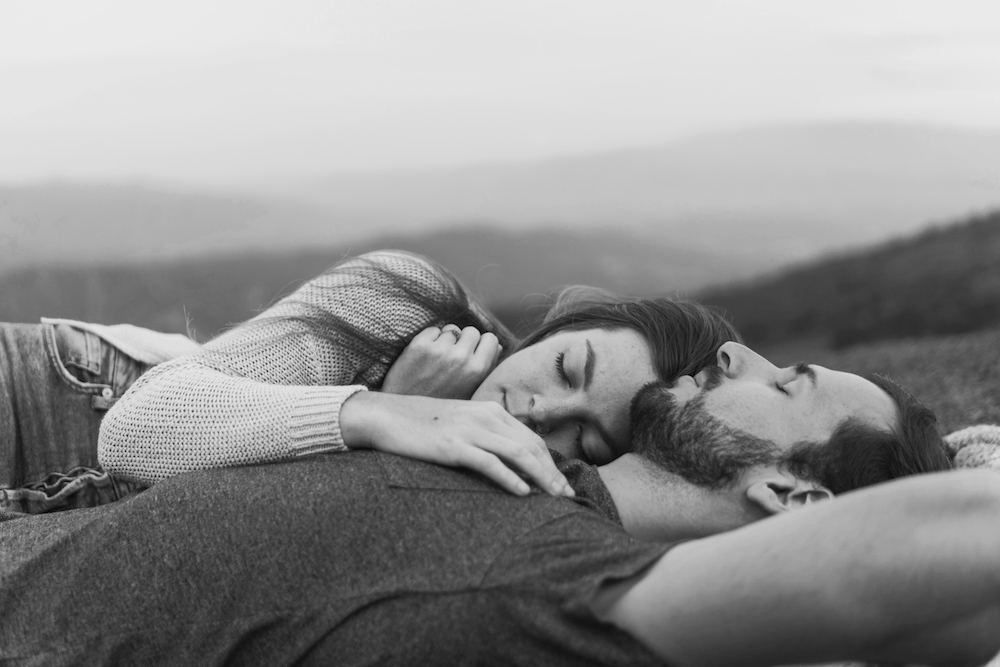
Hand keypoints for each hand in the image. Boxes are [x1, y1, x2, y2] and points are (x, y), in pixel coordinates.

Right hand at [340, 391, 573, 497]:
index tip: (562, 482)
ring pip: (517, 453)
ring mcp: (470, 430)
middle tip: (566, 495)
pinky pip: (489, 463)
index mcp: (490, 411)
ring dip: (540, 477)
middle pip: (530, 446)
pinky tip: (522, 493)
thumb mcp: (461, 423)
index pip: (531, 438)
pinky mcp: (453, 446)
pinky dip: (509, 478)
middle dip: (552, 472)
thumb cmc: (423, 424)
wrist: (387, 415)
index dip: (550, 461)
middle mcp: (485, 417)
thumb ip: (485, 434)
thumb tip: (507, 459)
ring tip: (554, 497)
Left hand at [382, 325, 501, 399]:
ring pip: (451, 329)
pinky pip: (433, 330)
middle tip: (452, 358)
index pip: (491, 339)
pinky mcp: (419, 345)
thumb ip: (486, 369)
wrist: (404, 416)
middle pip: (471, 331)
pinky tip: (424, 358)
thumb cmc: (440, 405)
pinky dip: (430, 340)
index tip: (471, 354)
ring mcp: (439, 350)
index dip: (481, 345)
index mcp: (478, 371)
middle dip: (464, 341)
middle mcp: (461, 358)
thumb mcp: (470, 393)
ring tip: (437, 361)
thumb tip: (496, 345)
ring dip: (446, 341)